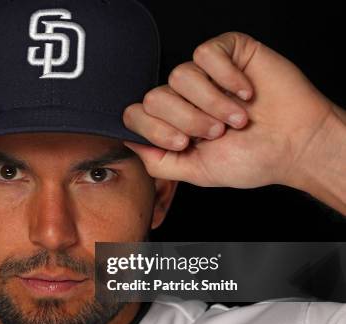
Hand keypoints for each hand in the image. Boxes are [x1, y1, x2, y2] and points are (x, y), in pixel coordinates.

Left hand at [122, 31, 338, 188]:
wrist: (295, 145)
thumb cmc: (251, 159)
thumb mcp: (196, 171)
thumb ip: (158, 161)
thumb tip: (129, 142)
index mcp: (172, 122)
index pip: (135, 114)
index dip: (154, 129)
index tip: (183, 143)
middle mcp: (183, 96)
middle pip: (155, 96)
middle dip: (187, 120)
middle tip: (217, 133)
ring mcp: (203, 73)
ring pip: (179, 75)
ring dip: (211, 103)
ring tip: (236, 118)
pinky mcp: (227, 52)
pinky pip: (206, 54)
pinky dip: (226, 78)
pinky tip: (245, 92)